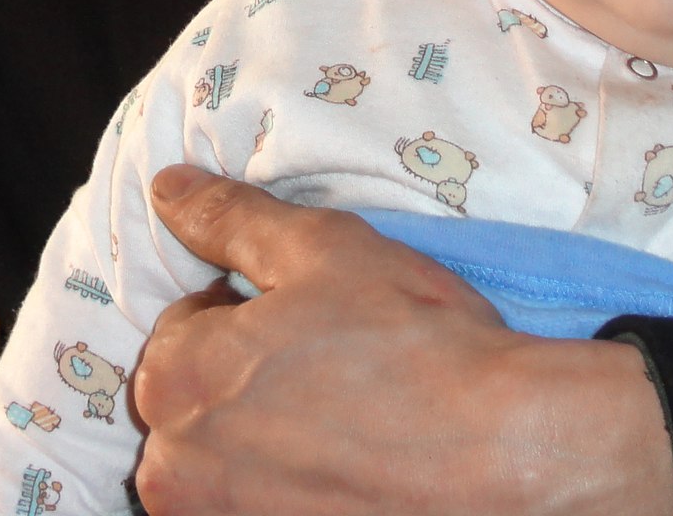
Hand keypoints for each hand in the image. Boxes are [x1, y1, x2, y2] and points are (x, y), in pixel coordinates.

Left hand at [129, 166, 672, 515]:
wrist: (503, 453)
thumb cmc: (414, 346)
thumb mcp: (320, 248)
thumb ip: (229, 219)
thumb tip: (169, 189)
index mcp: (174, 379)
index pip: (180, 328)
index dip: (244, 312)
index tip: (305, 318)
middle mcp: (176, 469)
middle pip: (192, 404)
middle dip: (243, 381)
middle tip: (329, 370)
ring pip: (220, 467)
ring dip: (262, 444)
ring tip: (344, 422)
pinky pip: (258, 507)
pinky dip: (291, 490)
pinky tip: (349, 468)